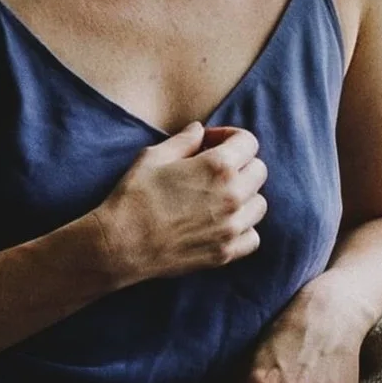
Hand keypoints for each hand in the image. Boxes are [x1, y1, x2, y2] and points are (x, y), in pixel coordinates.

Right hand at [90, 122, 267, 284]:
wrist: (121, 245)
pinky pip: (253, 236)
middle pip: (259, 171)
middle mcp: (233, 196)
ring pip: (259, 204)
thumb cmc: (134, 197)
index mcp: (218, 166)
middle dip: (240, 164)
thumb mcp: (153, 157)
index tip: (212, 143)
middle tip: (214, 170)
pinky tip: (222, 223)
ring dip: (245, 196)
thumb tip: (199, 130)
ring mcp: (232, 227)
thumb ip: (183, 140)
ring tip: (219, 198)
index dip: (230, 137)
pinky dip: (243, 228)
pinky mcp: (226, 252)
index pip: (248, 142)